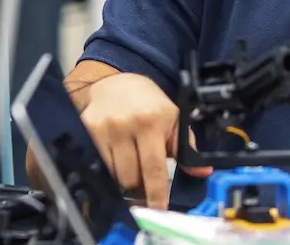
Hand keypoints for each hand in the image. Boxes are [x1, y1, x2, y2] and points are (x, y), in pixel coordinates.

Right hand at [79, 73, 211, 209]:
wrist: (116, 81)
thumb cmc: (148, 103)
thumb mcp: (173, 119)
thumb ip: (187, 147)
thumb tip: (202, 171)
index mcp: (152, 121)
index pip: (154, 167)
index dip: (156, 192)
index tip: (158, 208)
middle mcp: (126, 124)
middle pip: (130, 177)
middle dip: (139, 186)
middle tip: (144, 182)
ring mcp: (104, 127)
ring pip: (113, 174)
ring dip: (124, 178)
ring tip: (131, 166)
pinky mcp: (87, 129)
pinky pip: (98, 163)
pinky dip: (108, 169)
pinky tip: (115, 159)